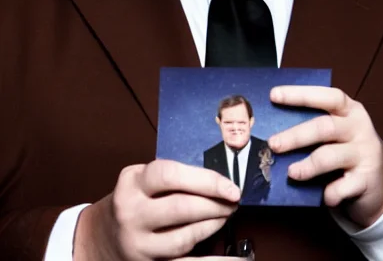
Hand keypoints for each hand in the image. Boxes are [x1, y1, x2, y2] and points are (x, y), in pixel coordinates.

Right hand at [73, 159, 241, 260]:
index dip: (205, 180)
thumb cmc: (131, 200)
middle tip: (233, 200)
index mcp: (132, 184)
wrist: (99, 237)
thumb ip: (171, 176)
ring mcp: (139, 244)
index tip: (229, 186)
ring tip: (226, 215)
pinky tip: (236, 260)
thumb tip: (217, 178)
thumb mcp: (140, 178)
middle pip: (181, 208)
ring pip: (185, 238)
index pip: (170, 176)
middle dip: (215, 204)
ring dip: (213, 225)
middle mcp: (132, 214)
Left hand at [268, 86, 382, 227]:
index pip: (325, 96)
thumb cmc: (348, 150)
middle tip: (274, 144)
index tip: (274, 95)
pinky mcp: (367, 179)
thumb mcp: (337, 132)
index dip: (299, 94)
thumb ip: (315, 125)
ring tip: (291, 173)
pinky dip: (329, 192)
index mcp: (349, 110)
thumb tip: (274, 128)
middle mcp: (359, 127)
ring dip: (307, 165)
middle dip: (296, 136)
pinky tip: (324, 196)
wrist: (382, 181)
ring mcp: (365, 153)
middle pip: (324, 127)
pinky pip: (342, 187)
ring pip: (330, 156)